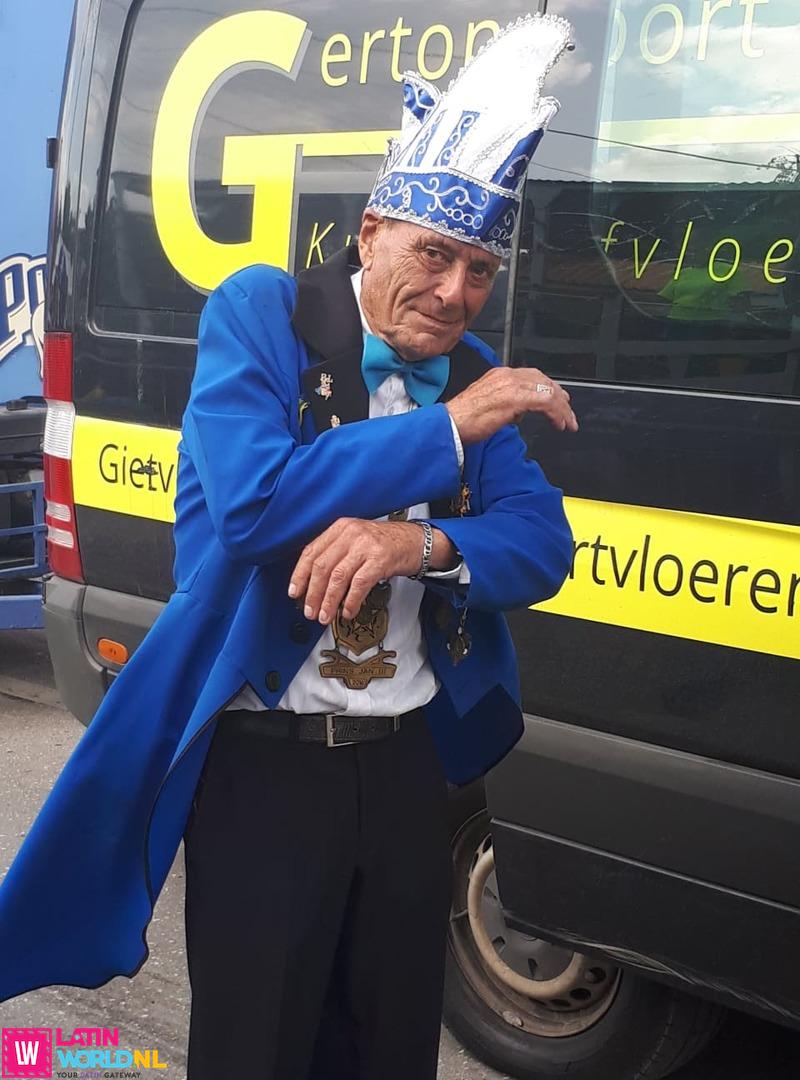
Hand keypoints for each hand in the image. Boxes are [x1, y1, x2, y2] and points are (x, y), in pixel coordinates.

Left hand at [288, 518, 456, 624]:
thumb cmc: (386, 543)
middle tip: (310, 611)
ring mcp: (366, 546)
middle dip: (312, 593)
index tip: (294, 592)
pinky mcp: (380, 560)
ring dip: (328, 601)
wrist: (417, 540)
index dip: (299, 574)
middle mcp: (351, 534)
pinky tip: (348, 611)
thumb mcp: (356, 539)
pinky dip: (350, 602)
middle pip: (322, 566)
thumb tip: (313, 583)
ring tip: (325, 616)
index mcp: (340, 528)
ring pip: (338, 578)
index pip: (311, 551)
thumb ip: (336, 553)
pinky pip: (359, 585)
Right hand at [446, 367, 577, 444]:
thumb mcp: (487, 405)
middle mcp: (506, 375)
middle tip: (568, 413)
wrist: (449, 425)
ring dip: (562, 408)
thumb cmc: (462, 421)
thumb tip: (518, 413)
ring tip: (568, 422)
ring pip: (548, 391)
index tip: (558, 401)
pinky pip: (546, 402)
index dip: (549, 388)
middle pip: (543, 380)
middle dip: (560, 397)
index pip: (531, 376)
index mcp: (499, 375)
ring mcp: (511, 385)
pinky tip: (559, 424)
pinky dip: (557, 414)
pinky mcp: (516, 398)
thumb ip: (505, 404)